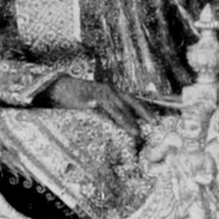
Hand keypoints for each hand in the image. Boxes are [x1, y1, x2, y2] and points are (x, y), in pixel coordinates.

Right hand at [40, 74, 155, 139]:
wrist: (62, 87)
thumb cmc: (82, 98)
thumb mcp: (101, 104)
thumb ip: (112, 113)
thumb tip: (127, 128)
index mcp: (114, 92)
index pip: (134, 101)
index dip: (145, 111)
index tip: (156, 122)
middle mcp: (109, 90)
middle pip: (128, 103)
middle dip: (141, 115)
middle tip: (151, 128)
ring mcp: (96, 92)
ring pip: (113, 106)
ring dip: (124, 118)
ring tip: (134, 131)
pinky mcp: (82, 95)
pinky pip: (89, 101)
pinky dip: (93, 104)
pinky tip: (95, 107)